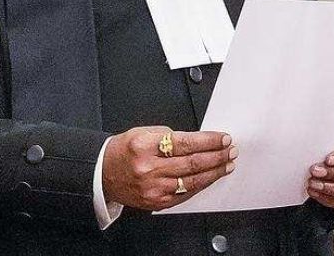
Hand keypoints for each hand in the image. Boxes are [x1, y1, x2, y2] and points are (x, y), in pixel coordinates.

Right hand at [101, 126, 236, 211]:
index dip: (209, 141)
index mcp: (145, 146)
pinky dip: (201, 185)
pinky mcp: (157, 202)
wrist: (103, 174)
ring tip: (227, 164)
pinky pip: (185, 194)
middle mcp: (149, 168)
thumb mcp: (143, 132)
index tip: (223, 138)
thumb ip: (170, 135)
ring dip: (214, 172)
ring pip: (193, 181)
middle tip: (230, 150)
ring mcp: (154, 188)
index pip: (186, 143)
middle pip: (192, 163)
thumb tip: (198, 139)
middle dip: (217, 156)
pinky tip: (211, 177)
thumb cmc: (124, 151)